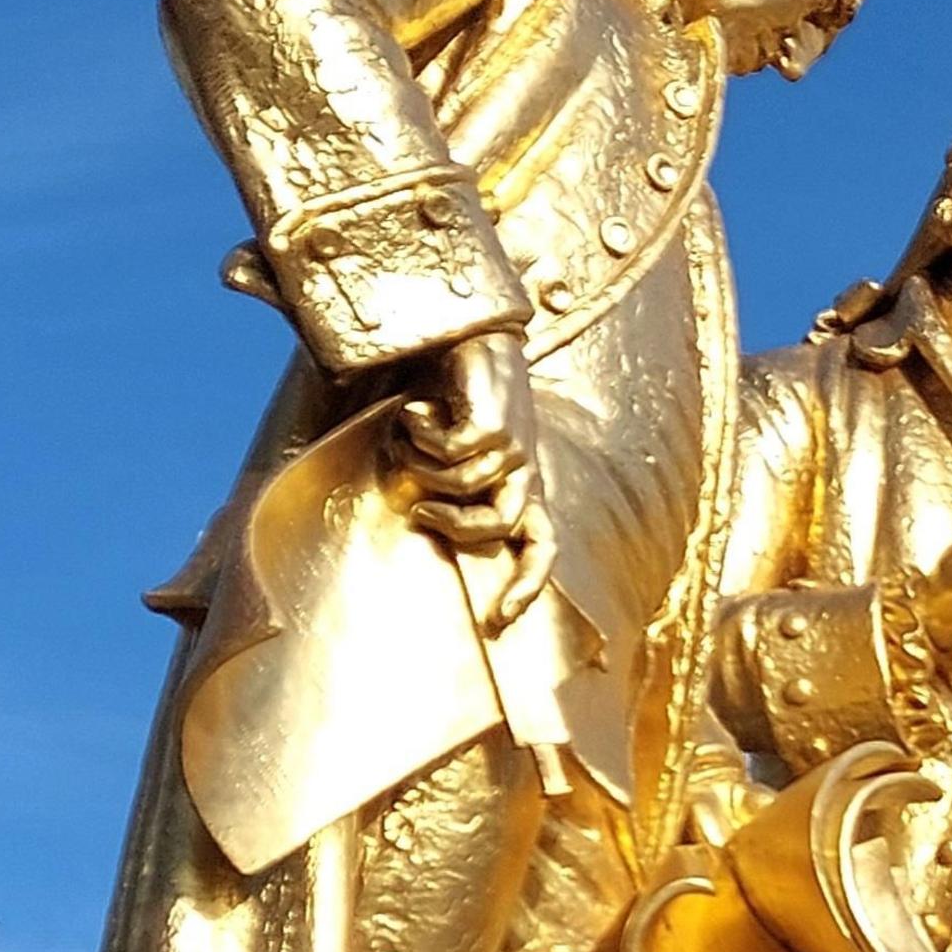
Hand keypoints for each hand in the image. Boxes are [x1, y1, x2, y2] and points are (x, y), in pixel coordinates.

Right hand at [399, 332, 556, 625]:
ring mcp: (517, 445)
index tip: (500, 620)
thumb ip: (442, 486)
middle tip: (420, 511)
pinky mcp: (499, 422)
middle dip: (455, 525)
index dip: (526, 585)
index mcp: (524, 484)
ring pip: (462, 486)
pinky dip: (419, 434)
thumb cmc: (451, 394)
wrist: (462, 332)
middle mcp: (526, 470)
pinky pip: (449, 452)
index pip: (541, 546)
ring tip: (410, 433)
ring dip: (421, 464)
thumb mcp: (449, 450)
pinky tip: (417, 409)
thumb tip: (414, 519)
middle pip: (500, 525)